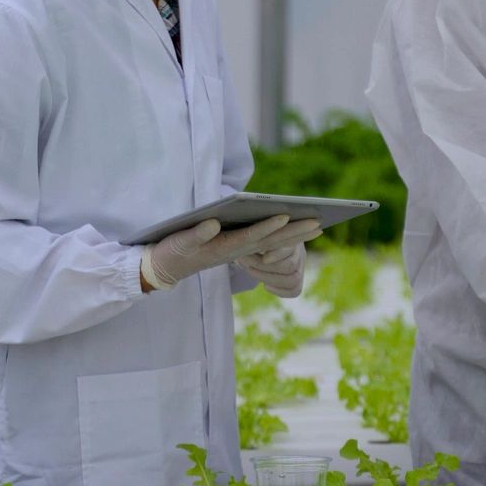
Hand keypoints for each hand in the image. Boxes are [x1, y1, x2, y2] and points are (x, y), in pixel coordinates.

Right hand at [142, 215, 320, 291]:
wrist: (166, 269)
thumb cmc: (172, 252)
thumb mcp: (179, 243)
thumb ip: (195, 234)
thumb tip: (213, 223)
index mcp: (222, 248)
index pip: (250, 236)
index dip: (268, 226)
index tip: (286, 216)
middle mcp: (235, 250)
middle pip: (269, 241)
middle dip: (294, 233)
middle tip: (319, 224)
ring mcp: (237, 250)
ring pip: (272, 243)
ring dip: (294, 235)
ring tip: (317, 226)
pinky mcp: (236, 248)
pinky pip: (265, 243)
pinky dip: (282, 236)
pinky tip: (296, 229)